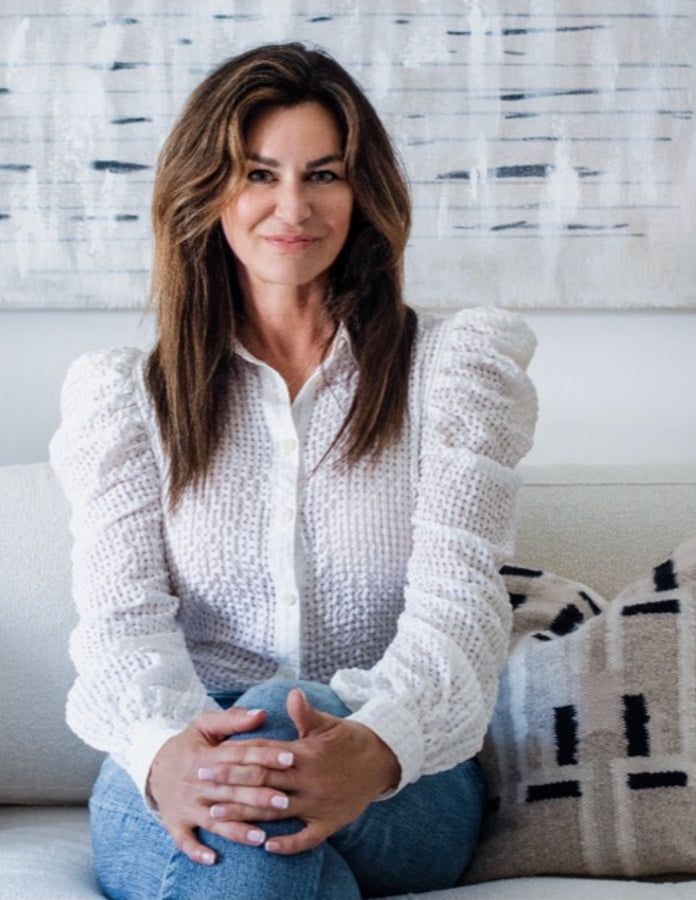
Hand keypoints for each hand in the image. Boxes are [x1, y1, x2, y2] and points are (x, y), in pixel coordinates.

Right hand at [147, 706, 295, 865]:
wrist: (153, 767)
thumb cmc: (189, 745)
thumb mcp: (204, 726)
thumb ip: (233, 720)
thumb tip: (262, 713)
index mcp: (205, 755)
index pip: (239, 756)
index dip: (265, 757)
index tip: (290, 758)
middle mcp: (197, 782)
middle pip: (232, 790)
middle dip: (259, 796)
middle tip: (286, 801)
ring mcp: (186, 805)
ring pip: (215, 819)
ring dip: (237, 828)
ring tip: (262, 835)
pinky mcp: (176, 823)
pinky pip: (185, 841)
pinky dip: (196, 851)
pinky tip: (214, 858)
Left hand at [200, 688, 400, 855]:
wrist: (381, 761)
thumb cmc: (349, 739)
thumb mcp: (328, 723)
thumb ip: (305, 713)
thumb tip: (291, 693)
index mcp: (304, 753)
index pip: (262, 755)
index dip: (234, 757)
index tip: (209, 760)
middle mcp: (308, 779)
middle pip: (261, 781)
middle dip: (229, 783)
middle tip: (201, 784)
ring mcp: (317, 803)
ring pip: (276, 810)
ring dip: (245, 813)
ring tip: (216, 816)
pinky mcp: (329, 822)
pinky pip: (306, 838)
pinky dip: (287, 844)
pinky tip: (265, 846)